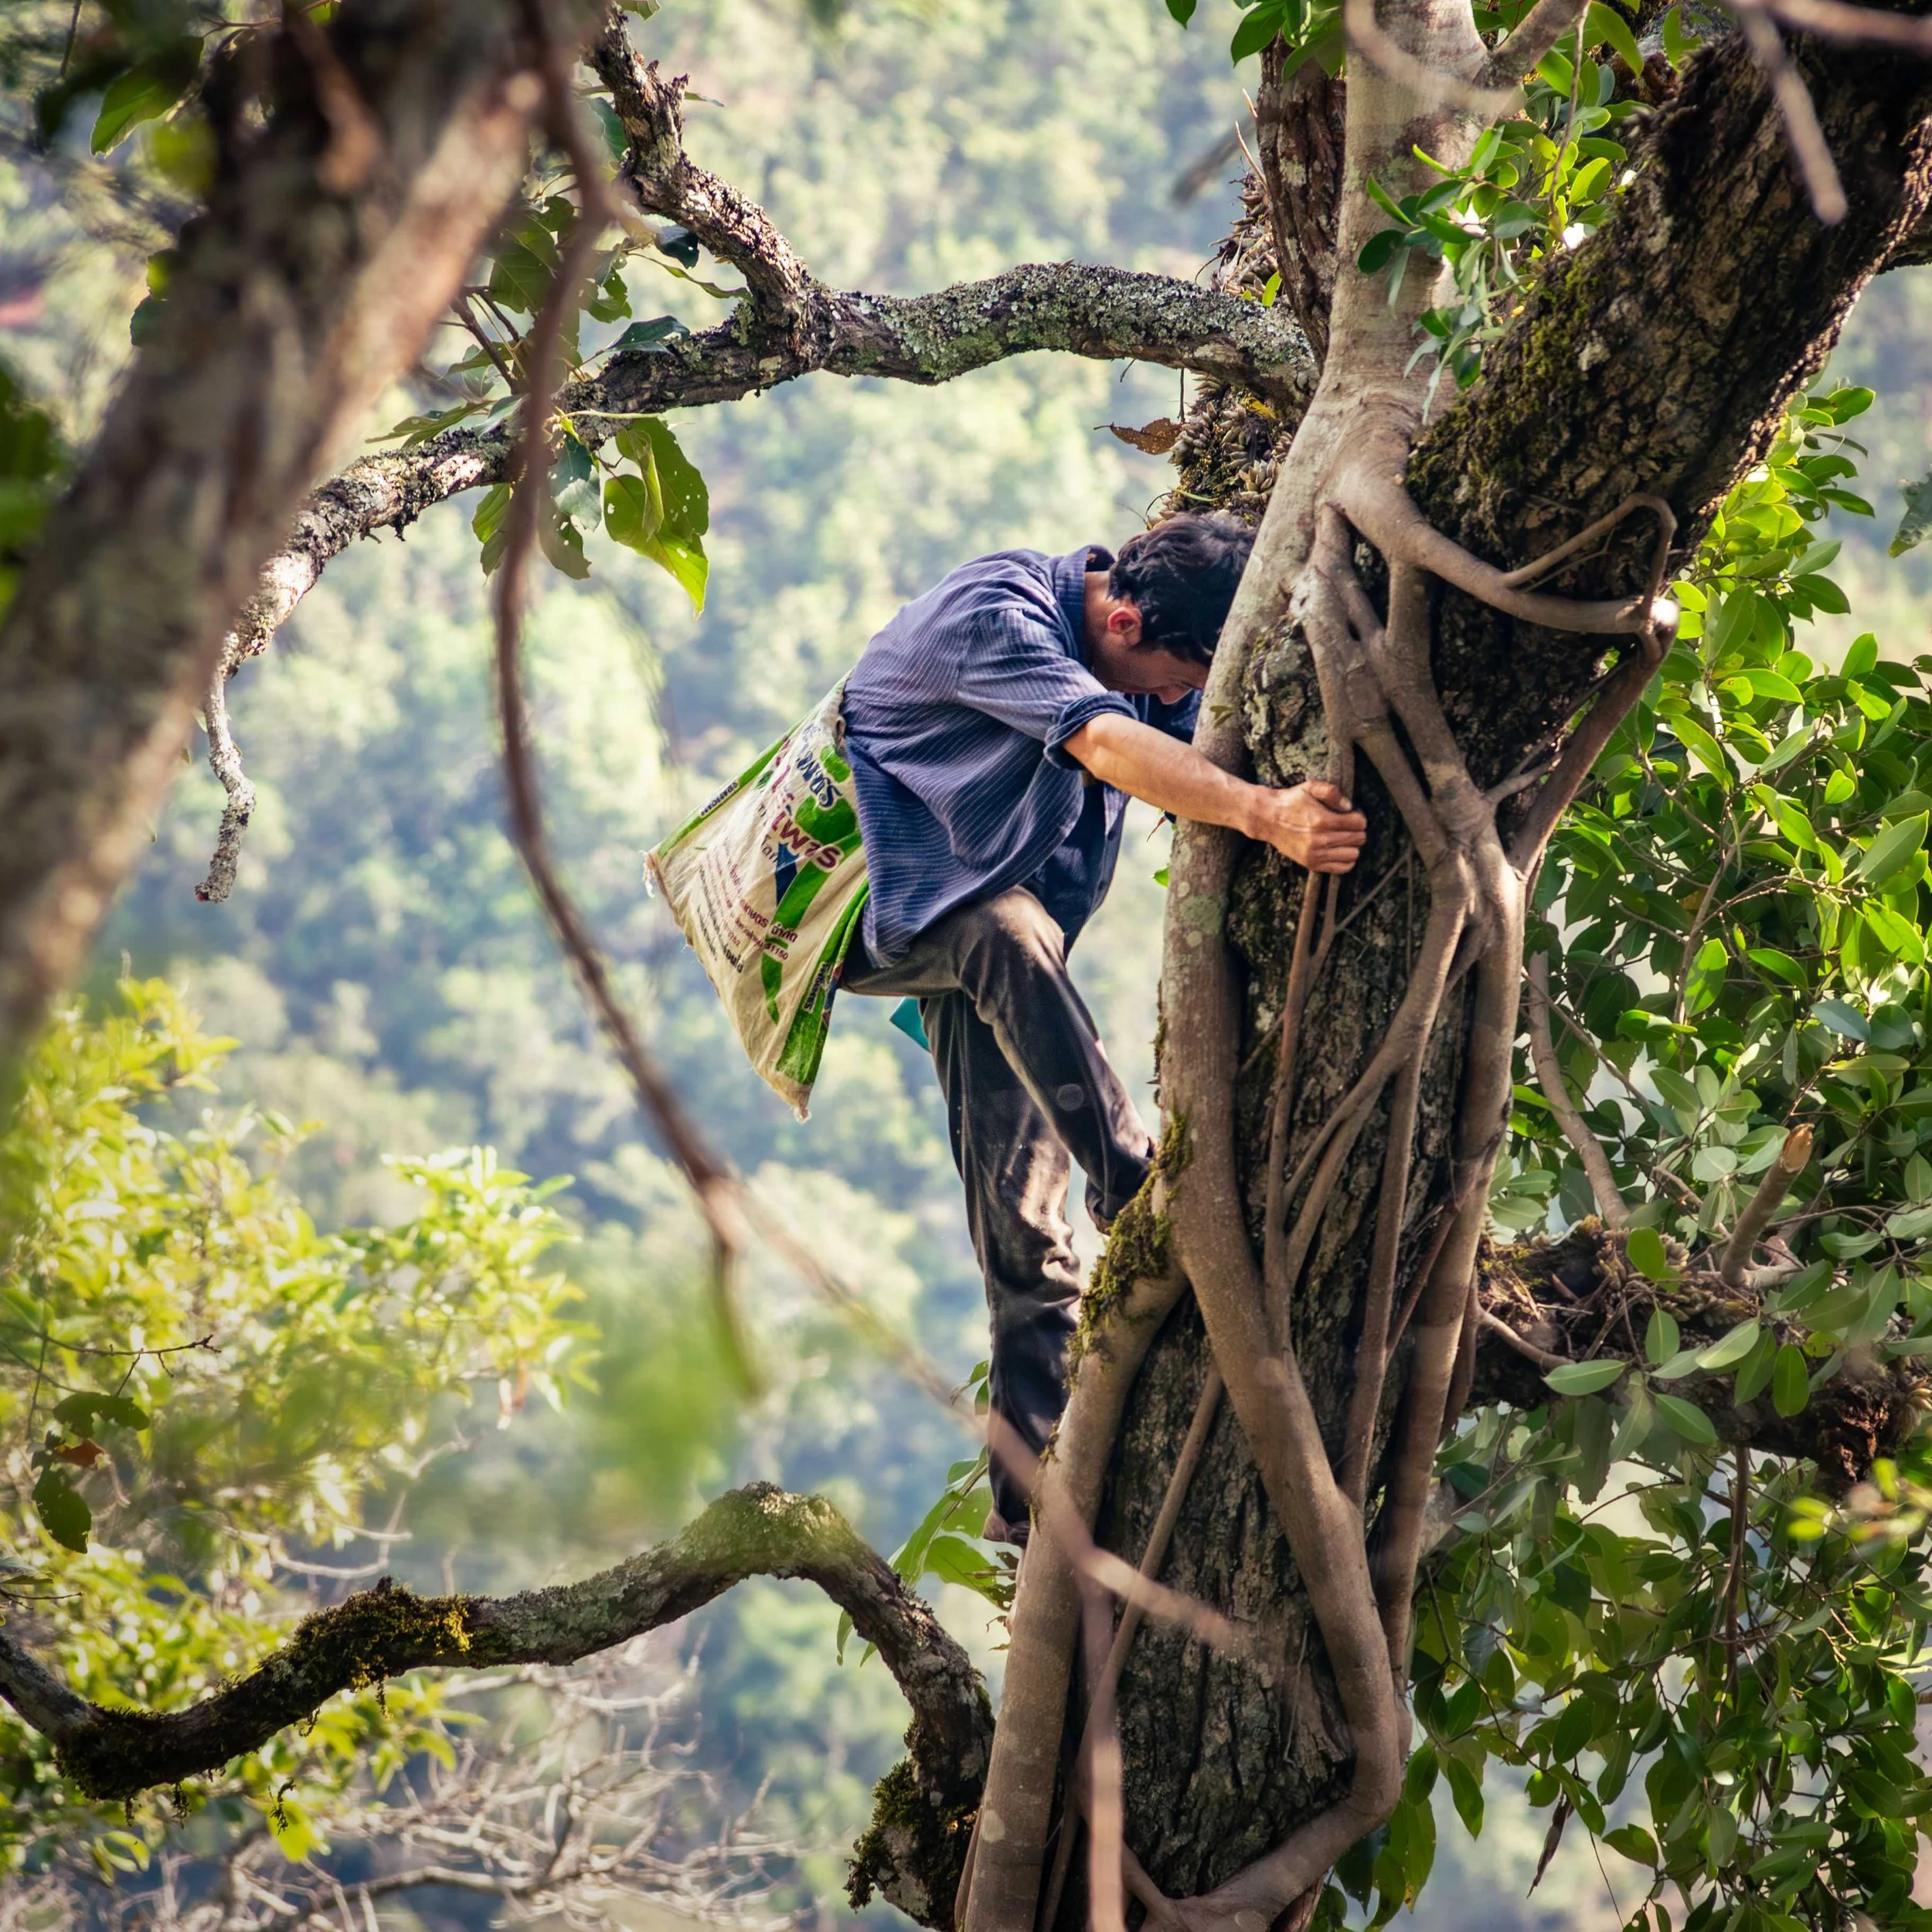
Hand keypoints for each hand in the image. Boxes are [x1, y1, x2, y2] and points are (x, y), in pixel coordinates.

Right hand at [1244, 780, 1367, 873]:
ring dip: (1352, 845)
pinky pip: (1342, 867)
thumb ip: (1331, 792)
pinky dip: (1346, 859)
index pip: (1359, 823)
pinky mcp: (1311, 863)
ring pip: (1353, 854)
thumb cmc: (1291, 801)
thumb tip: (1349, 807)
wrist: (1267, 818)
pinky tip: (1339, 849)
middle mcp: (1320, 840)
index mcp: (1322, 820)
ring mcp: (1315, 854)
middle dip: (1357, 830)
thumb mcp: (1310, 787)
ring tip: (1343, 837)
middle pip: (1358, 839)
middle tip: (1348, 825)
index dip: (1358, 817)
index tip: (1351, 815)